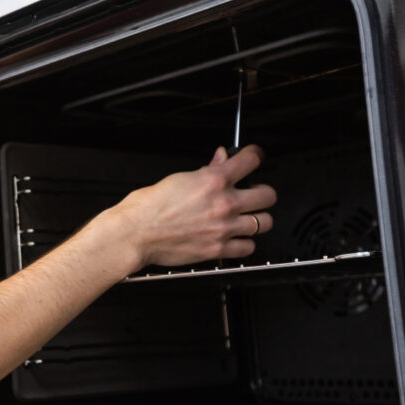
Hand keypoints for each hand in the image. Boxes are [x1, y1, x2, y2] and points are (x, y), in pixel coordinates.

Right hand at [110, 145, 276, 268]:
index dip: (255, 155)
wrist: (136, 233)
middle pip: (268, 195)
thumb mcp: (178, 178)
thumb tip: (219, 160)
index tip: (254, 157)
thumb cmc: (148, 207)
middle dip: (262, 192)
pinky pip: (248, 247)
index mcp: (213, 180)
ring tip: (248, 218)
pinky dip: (244, 243)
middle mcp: (224, 203)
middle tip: (254, 193)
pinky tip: (236, 238)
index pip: (251, 160)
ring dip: (258, 219)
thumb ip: (205, 171)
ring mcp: (224, 228)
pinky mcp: (218, 249)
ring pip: (264, 222)